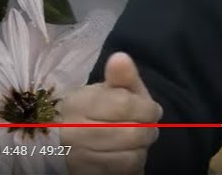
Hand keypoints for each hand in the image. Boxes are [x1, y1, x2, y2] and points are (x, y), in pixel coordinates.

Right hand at [60, 52, 163, 174]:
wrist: (69, 141)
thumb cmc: (99, 109)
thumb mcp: (111, 89)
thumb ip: (121, 76)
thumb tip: (121, 58)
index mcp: (79, 102)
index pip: (124, 105)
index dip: (147, 108)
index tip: (152, 110)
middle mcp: (72, 131)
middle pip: (133, 133)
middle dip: (148, 129)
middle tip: (146, 126)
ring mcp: (77, 157)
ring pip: (131, 155)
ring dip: (141, 148)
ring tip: (137, 140)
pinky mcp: (85, 174)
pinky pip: (124, 171)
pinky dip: (133, 162)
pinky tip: (128, 153)